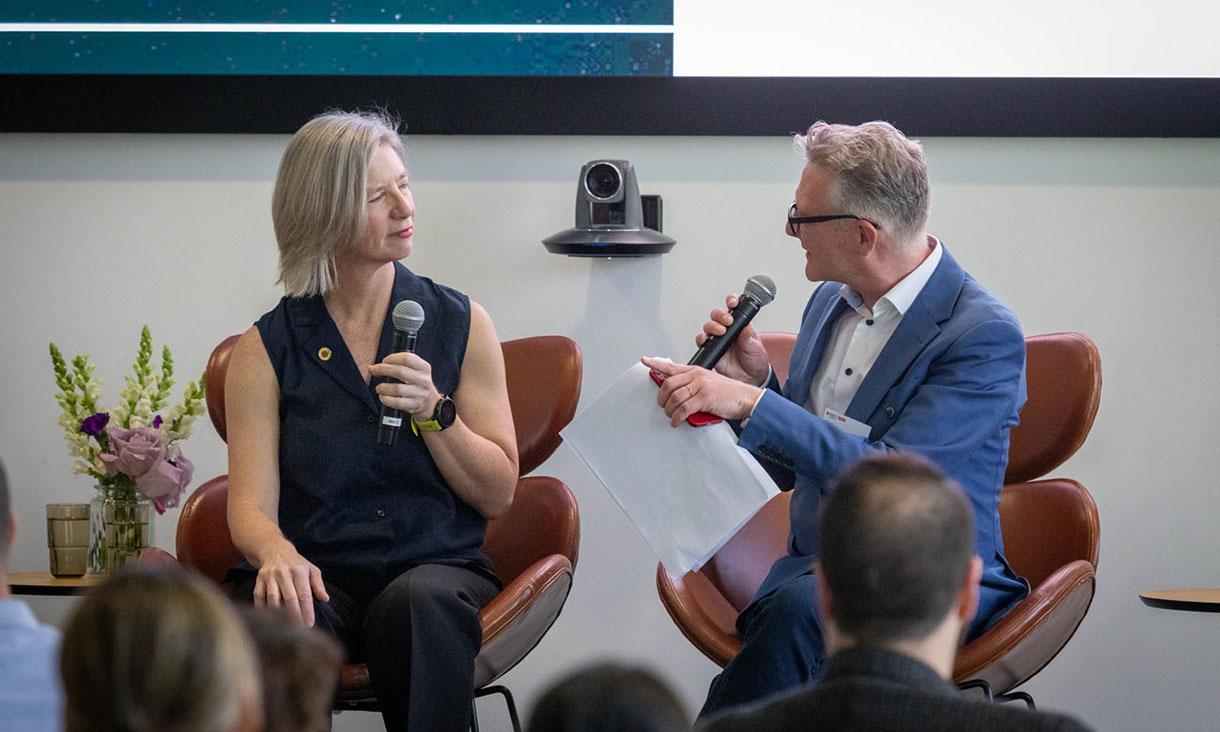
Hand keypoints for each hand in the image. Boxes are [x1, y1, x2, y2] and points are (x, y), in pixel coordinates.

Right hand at [253, 540, 329, 626]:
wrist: (274, 550)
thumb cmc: (297, 564)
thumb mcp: (311, 569)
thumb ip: (318, 584)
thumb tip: (325, 599)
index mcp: (299, 571)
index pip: (304, 594)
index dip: (307, 610)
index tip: (309, 624)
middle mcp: (284, 573)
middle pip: (289, 598)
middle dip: (295, 616)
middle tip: (299, 629)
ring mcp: (270, 576)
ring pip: (273, 599)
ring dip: (279, 614)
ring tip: (285, 626)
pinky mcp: (259, 579)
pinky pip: (259, 597)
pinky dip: (262, 608)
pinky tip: (269, 618)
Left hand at [369, 352, 440, 420]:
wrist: (430, 403)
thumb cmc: (418, 384)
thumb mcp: (417, 370)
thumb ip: (401, 365)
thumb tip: (374, 367)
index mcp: (424, 368)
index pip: (407, 358)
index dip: (392, 358)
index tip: (384, 361)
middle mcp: (423, 380)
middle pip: (400, 371)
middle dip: (382, 370)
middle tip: (374, 371)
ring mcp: (419, 393)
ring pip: (397, 389)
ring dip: (383, 387)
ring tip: (379, 388)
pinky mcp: (414, 405)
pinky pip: (397, 403)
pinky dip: (386, 400)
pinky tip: (383, 397)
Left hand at [640, 357, 762, 425]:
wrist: (746, 399)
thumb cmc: (729, 394)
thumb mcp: (708, 384)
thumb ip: (693, 386)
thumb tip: (675, 397)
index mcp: (696, 370)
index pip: (672, 366)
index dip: (656, 363)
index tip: (645, 361)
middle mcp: (697, 375)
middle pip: (668, 384)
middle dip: (662, 398)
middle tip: (663, 406)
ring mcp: (700, 386)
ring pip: (674, 398)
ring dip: (669, 410)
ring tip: (671, 416)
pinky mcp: (704, 398)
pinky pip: (683, 409)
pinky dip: (677, 418)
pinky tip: (677, 421)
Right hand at [697, 293, 771, 385]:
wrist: (750, 378)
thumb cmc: (754, 360)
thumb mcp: (756, 348)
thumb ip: (749, 338)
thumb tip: (746, 328)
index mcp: (739, 324)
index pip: (733, 308)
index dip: (731, 301)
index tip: (733, 302)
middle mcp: (727, 329)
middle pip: (717, 315)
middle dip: (720, 315)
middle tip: (728, 321)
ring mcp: (718, 339)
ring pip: (708, 326)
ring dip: (712, 326)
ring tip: (720, 332)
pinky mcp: (711, 350)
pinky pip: (702, 341)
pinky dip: (702, 339)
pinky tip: (707, 340)